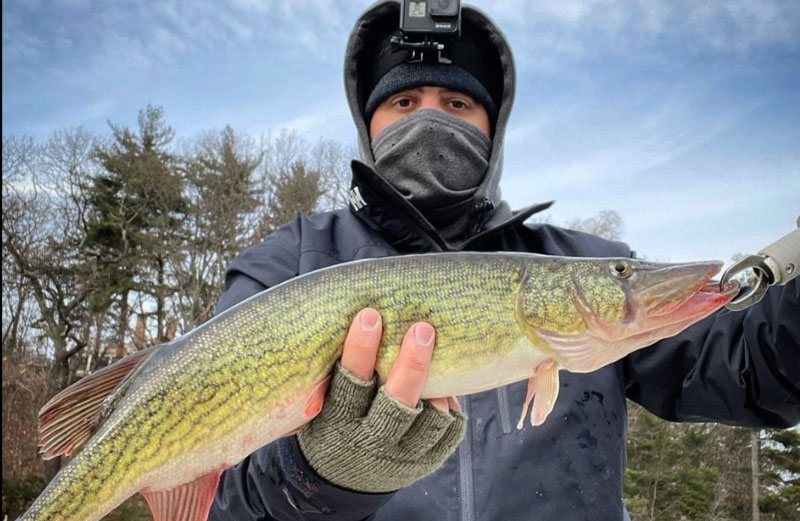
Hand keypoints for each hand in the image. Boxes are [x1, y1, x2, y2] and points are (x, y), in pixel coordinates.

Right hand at [297, 308, 465, 492]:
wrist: (341, 483)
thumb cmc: (330, 424)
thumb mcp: (318, 407)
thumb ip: (330, 376)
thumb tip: (350, 315)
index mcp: (338, 422)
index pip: (351, 382)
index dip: (361, 349)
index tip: (370, 316)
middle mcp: (371, 440)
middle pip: (397, 401)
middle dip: (411, 364)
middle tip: (422, 329)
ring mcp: (402, 455)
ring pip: (430, 418)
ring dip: (438, 386)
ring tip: (441, 357)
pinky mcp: (426, 462)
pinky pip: (448, 431)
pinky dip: (450, 406)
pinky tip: (445, 387)